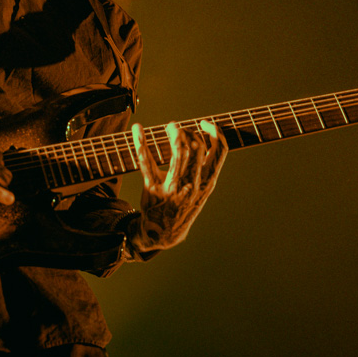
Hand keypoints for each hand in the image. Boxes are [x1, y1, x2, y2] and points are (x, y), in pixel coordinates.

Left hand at [126, 120, 226, 254]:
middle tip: (177, 127)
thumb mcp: (202, 189)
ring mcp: (173, 187)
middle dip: (188, 131)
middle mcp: (193, 185)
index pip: (220, 151)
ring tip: (170, 127)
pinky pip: (146, 161)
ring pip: (178, 152)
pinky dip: (141, 142)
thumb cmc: (185, 204)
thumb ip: (205, 167)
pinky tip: (137, 129)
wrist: (165, 232)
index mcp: (208, 182)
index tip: (204, 123)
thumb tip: (205, 136)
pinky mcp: (152, 188)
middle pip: (196, 147)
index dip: (215, 131)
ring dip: (174, 132)